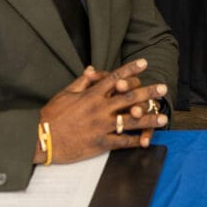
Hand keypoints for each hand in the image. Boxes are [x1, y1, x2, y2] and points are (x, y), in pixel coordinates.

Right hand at [37, 58, 168, 163]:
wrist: (41, 139)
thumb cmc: (51, 115)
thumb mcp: (65, 93)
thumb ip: (81, 82)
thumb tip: (91, 69)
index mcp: (91, 94)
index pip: (115, 77)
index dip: (131, 69)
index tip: (144, 63)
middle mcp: (100, 108)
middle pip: (129, 97)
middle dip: (148, 92)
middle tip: (163, 88)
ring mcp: (101, 126)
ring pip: (130, 120)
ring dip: (149, 118)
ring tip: (164, 117)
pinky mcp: (100, 143)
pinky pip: (122, 141)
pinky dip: (135, 141)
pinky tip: (146, 140)